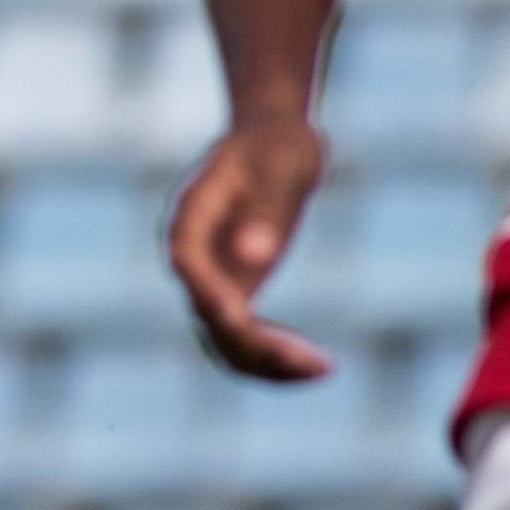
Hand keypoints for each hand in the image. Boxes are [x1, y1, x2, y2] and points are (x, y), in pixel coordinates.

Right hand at [168, 116, 335, 381]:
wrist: (274, 140)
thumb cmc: (278, 144)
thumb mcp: (283, 165)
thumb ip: (267, 208)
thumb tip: (256, 257)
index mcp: (191, 216)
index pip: (188, 263)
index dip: (210, 293)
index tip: (243, 318)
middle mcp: (193, 256)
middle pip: (207, 315)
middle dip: (256, 345)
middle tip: (314, 361)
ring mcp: (211, 280)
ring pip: (223, 341)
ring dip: (266, 364)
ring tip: (321, 369)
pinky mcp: (233, 293)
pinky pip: (244, 339)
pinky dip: (275, 357)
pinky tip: (317, 364)